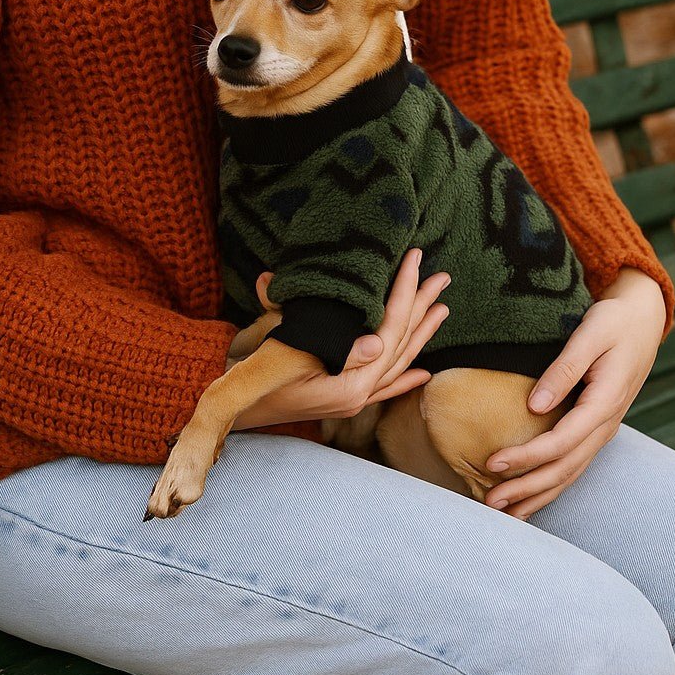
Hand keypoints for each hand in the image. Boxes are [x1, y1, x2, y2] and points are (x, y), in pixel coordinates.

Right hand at [233, 249, 449, 429]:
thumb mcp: (283, 355)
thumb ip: (330, 348)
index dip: (403, 292)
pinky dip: (404, 377)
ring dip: (420, 334)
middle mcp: (358, 395)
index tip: (415, 260)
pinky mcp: (342, 401)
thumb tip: (377, 343)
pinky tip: (424, 371)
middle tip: (442, 277)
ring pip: (397, 362)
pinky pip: (383, 387)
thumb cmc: (252, 380)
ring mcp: (352, 400)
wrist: (232, 413)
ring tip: (443, 308)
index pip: (388, 330)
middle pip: (400, 344)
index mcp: (349, 385)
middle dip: (421, 307)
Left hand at [484, 268, 666, 518]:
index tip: (492, 464)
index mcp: (605, 402)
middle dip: (527, 489)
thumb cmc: (614, 322)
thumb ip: (565, 368)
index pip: (561, 441)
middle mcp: (606, 424)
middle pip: (564, 467)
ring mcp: (603, 430)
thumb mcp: (591, 333)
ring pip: (570, 473)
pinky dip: (551, 484)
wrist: (643, 321)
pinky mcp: (595, 429)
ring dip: (538, 495)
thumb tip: (534, 405)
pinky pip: (573, 464)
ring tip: (505, 515)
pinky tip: (530, 498)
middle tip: (490, 505)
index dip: (526, 457)